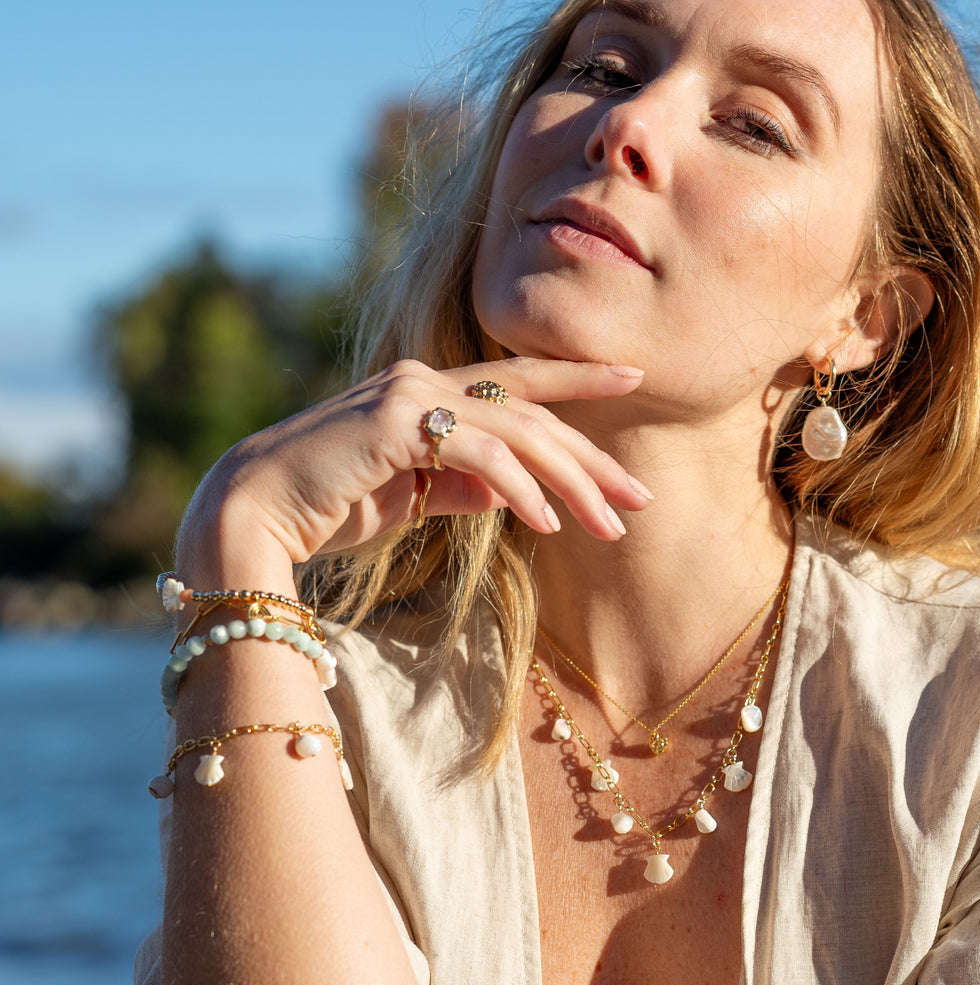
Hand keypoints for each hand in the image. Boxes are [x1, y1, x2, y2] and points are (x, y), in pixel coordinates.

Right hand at [176, 357, 650, 586]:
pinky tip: (550, 524)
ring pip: (519, 432)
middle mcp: (425, 381)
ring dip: (571, 482)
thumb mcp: (415, 497)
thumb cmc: (329, 505)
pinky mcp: (398, 422)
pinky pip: (482, 455)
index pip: (519, 384)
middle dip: (592, 458)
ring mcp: (411, 394)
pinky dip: (522, 490)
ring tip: (611, 525)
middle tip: (640, 498)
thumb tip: (520, 493)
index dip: (578, 379)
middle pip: (533, 414)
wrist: (252, 515)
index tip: (632, 378)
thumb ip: (466, 486)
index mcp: (430, 394)